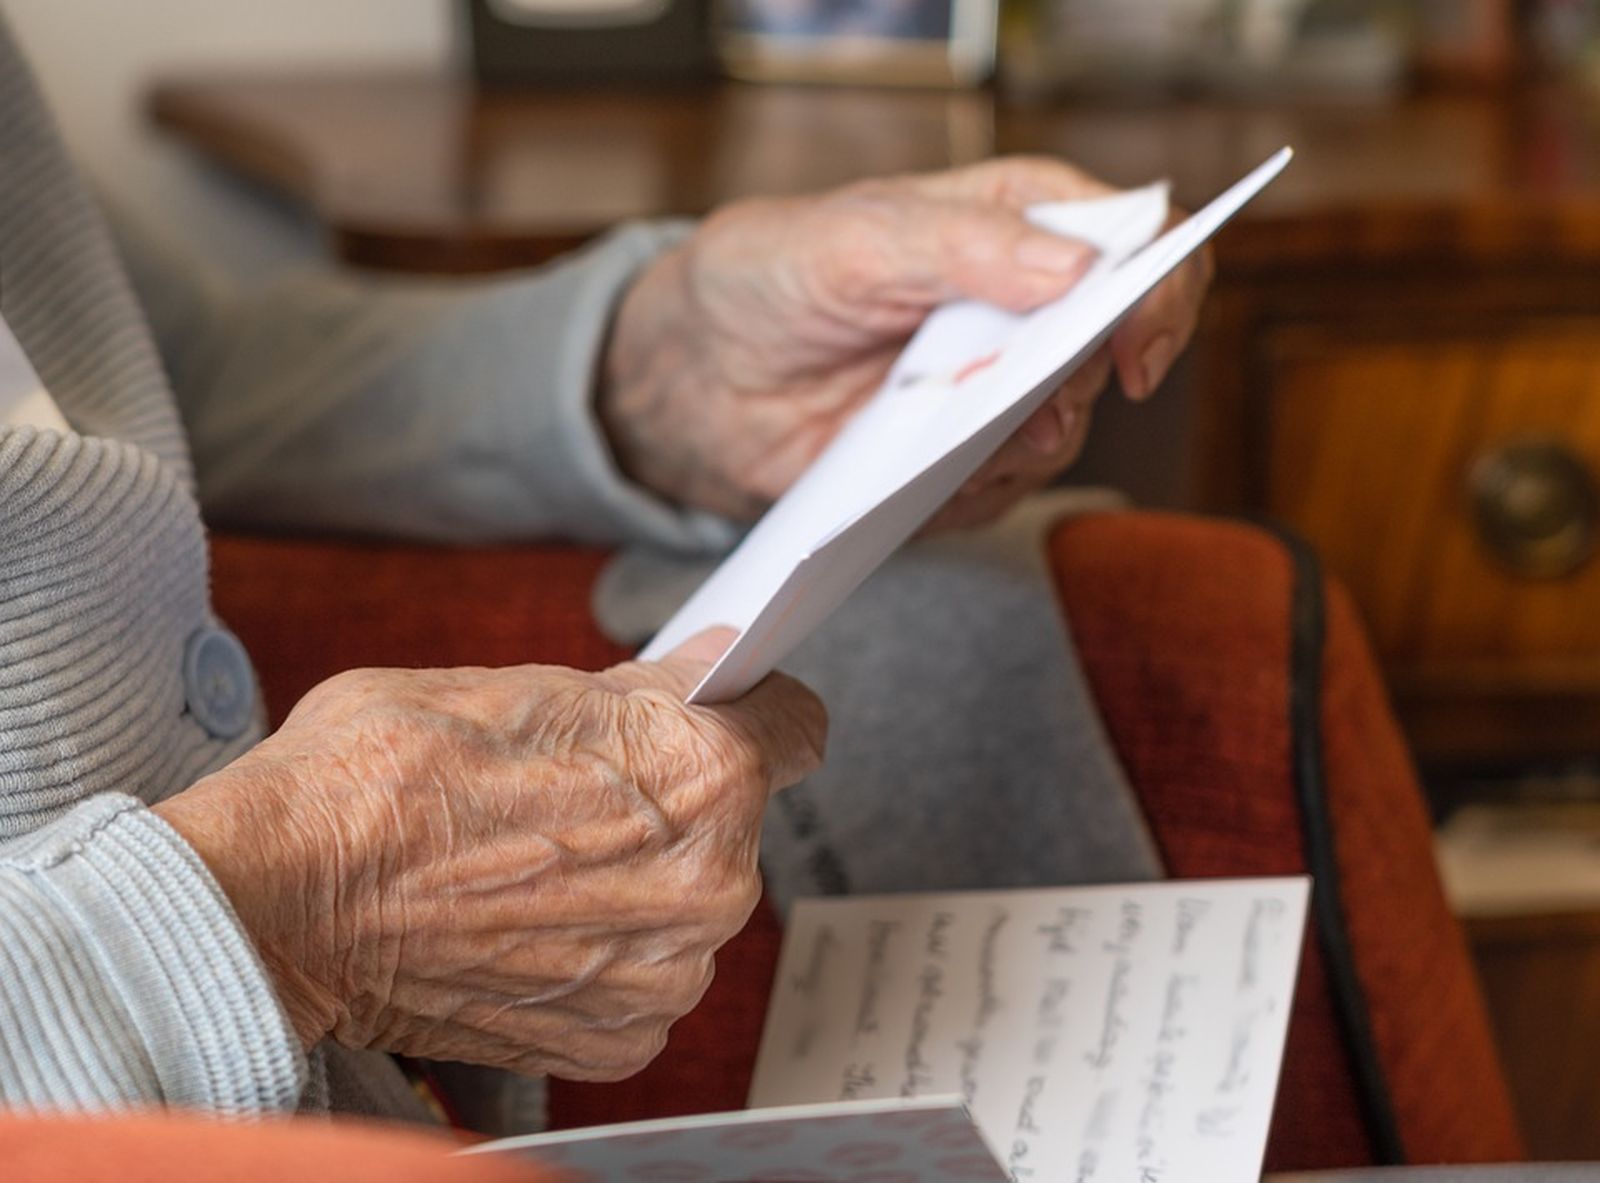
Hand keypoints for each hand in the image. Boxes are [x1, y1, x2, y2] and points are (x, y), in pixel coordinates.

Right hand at [156, 632, 825, 1079]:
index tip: (727, 714)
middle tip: (583, 790)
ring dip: (642, 883)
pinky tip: (528, 923)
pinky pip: (646, 974)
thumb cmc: (377, 776)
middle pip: (738, 820)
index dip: (755, 709)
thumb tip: (712, 668)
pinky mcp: (620, 1041)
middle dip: (679, 800)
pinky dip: (605, 952)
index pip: (795, 726)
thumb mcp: (520, 686)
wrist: (275, 902)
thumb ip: (641, 690)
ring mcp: (667, 977)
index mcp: (703, 775)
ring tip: (540, 861)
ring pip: (691, 903)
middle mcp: (712, 888)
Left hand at [600, 156, 1213, 526]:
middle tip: (1002, 400)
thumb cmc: (770, 276)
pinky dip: (963, 492)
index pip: (1141, 236)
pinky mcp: (960, 458)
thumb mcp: (855, 240)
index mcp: (1014, 221)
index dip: (1165, 288)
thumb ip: (963, 246)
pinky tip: (902, 472)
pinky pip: (1001, 492)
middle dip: (1068, 384)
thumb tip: (1077, 267)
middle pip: (1115, 347)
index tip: (1134, 350)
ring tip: (929, 434)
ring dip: (1009, 446)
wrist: (697, 374)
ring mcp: (995, 386)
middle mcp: (1022, 305)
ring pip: (1063, 432)